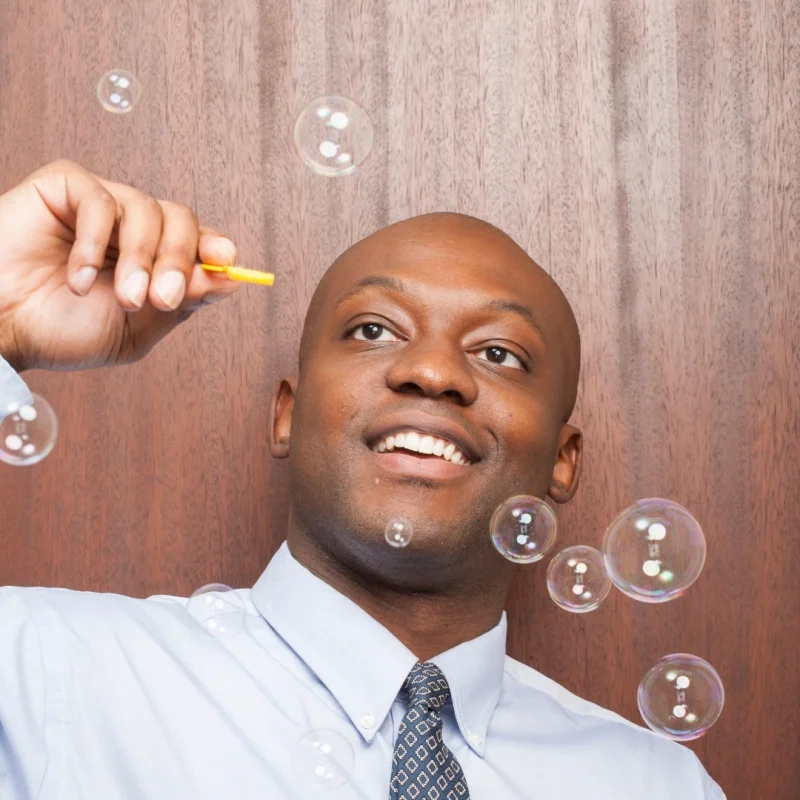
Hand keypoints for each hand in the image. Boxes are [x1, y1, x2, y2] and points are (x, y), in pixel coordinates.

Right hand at [0, 159, 242, 371]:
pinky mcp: (65, 188)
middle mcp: (130, 229)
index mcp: (151, 260)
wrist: (1, 327)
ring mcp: (100, 205)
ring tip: (119, 297)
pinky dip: (95, 243)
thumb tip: (233, 279)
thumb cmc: (61, 331)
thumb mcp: (136, 328)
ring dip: (139, 259)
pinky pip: (101, 201)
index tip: (225, 259)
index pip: (196, 241)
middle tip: (158, 297)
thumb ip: (183, 302)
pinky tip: (78, 277)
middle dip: (176, 261)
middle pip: (181, 219)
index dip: (213, 247)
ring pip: (147, 209)